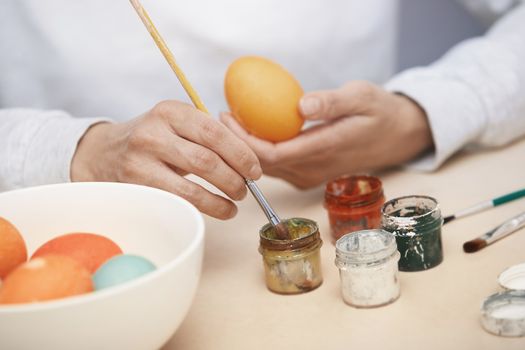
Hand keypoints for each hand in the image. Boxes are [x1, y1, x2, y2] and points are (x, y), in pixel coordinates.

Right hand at [71, 100, 261, 218]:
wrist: (104, 152)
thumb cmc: (153, 138)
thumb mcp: (175, 123)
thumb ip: (206, 135)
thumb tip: (248, 160)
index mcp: (171, 111)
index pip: (214, 132)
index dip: (241, 153)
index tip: (256, 170)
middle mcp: (154, 132)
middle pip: (207, 159)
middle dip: (235, 178)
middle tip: (247, 188)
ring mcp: (142, 160)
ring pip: (193, 185)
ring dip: (222, 196)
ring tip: (236, 201)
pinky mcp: (137, 186)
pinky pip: (179, 200)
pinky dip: (207, 207)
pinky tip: (220, 208)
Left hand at [221, 81, 432, 188]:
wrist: (396, 137)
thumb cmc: (379, 112)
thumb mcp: (362, 97)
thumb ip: (333, 102)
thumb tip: (301, 104)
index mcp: (324, 150)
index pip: (273, 155)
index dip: (244, 140)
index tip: (227, 117)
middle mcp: (313, 170)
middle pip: (264, 165)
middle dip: (237, 144)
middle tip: (222, 116)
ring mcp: (310, 176)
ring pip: (268, 169)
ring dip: (246, 149)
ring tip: (232, 122)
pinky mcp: (308, 176)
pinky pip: (277, 167)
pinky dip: (259, 151)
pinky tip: (254, 131)